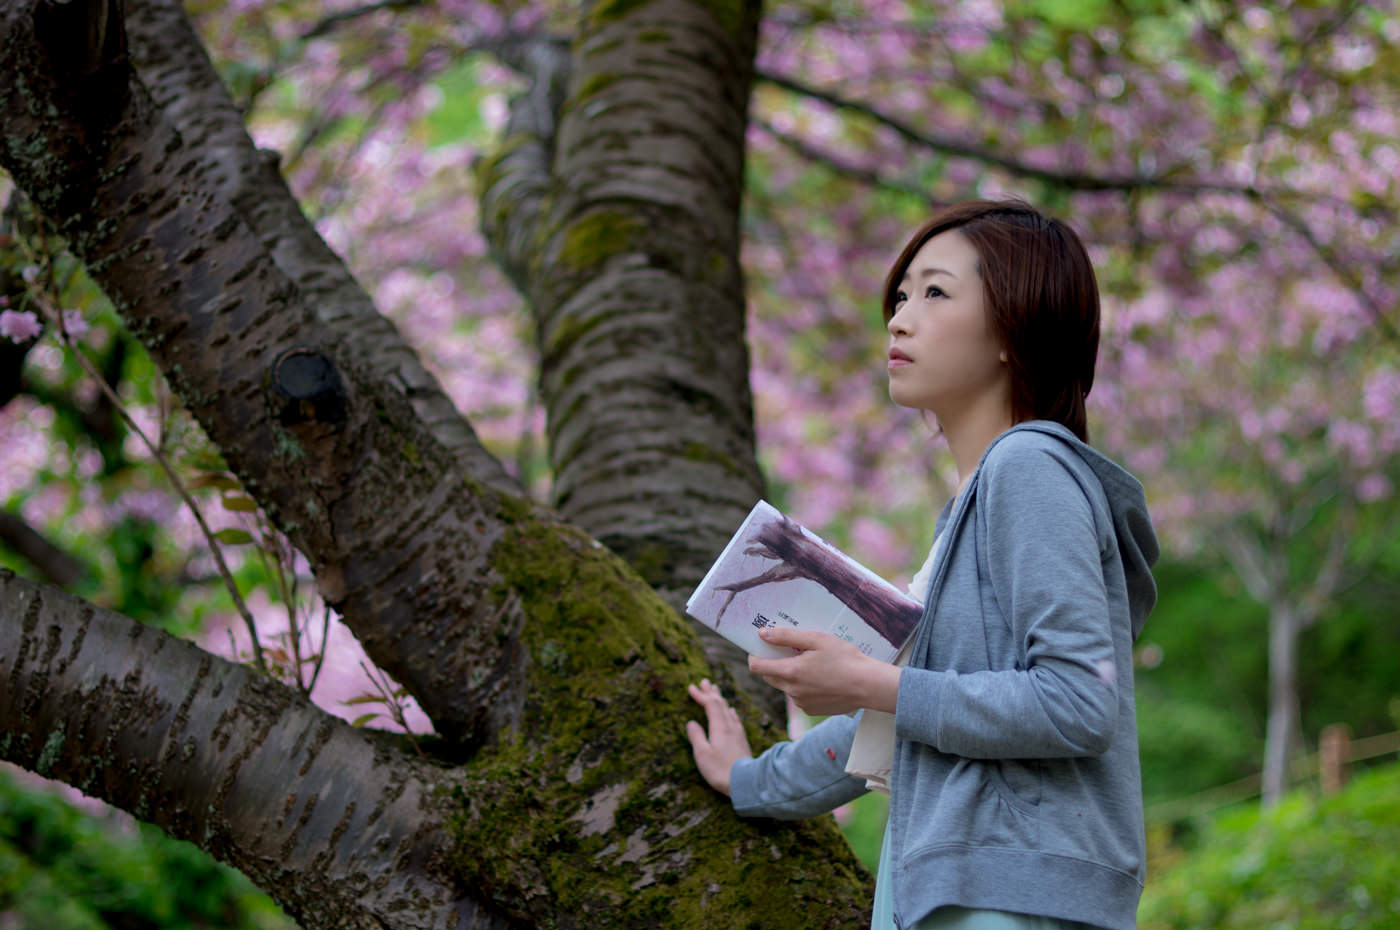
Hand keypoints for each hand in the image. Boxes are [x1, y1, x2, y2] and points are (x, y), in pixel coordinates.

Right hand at [684, 678, 752, 795]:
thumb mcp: (702, 754)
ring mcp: (738, 733)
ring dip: (720, 699)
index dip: (701, 695)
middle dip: (711, 692)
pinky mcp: (742, 740)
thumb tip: (691, 723)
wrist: (745, 782)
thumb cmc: (720, 770)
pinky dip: (729, 711)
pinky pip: (735, 719)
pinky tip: (731, 711)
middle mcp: (730, 726)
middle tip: (704, 681)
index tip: (691, 687)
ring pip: (728, 710)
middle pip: (721, 704)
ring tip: (716, 691)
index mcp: (720, 727)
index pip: (710, 705)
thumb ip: (696, 736)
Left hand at [748, 628, 900, 716]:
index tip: (761, 647)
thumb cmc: (845, 659)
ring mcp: (802, 703)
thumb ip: (787, 636)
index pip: (757, 666)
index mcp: (791, 672)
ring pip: (785, 687)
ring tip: (811, 665)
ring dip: (790, 676)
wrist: (868, 685)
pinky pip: (799, 697)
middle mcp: (792, 691)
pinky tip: (821, 679)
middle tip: (790, 652)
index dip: (755, 655)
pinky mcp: (812, 710)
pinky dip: (803, 688)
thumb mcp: (817, 640)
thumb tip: (763, 634)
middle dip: (773, 664)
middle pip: (769, 677)